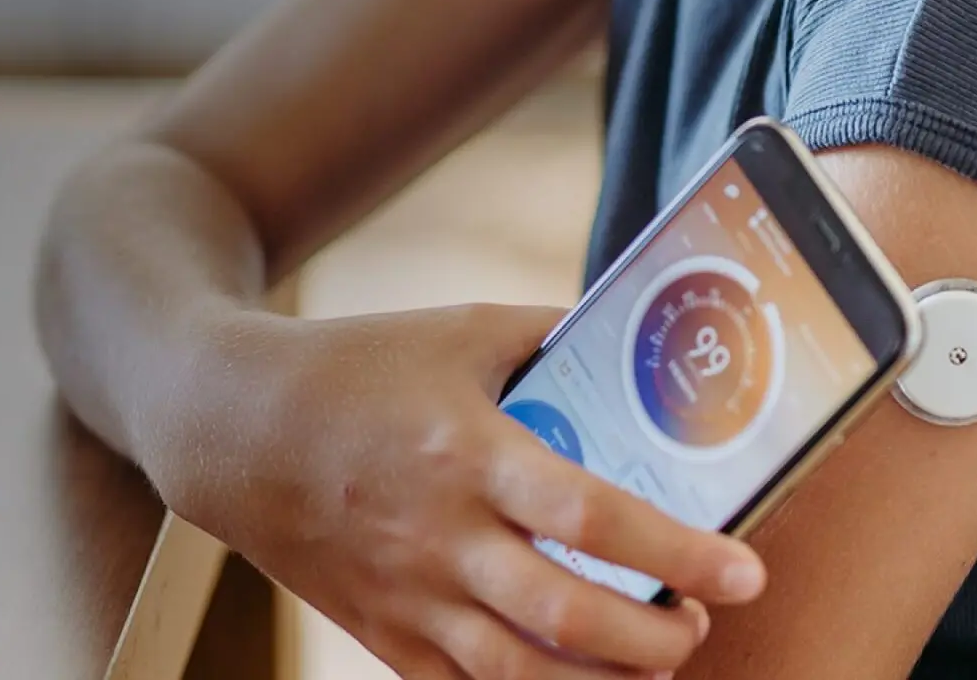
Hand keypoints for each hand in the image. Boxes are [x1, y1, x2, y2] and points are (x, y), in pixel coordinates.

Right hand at [151, 303, 766, 678]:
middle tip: (697, 625)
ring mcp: (409, 595)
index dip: (672, 552)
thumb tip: (646, 351)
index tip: (743, 572)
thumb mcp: (460, 330)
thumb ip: (554, 340)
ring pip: (520, 674)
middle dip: (652, 637)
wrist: (233, 428)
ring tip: (656, 661)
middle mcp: (441, 534)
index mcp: (467, 450)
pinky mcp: (384, 634)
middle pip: (564, 612)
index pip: (587, 513)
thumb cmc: (357, 368)